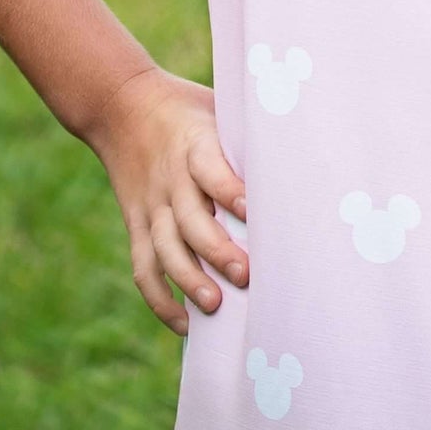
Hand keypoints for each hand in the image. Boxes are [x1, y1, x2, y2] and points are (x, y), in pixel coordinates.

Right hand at [87, 65, 248, 333]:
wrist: (121, 105)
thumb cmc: (189, 110)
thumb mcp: (220, 108)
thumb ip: (251, 136)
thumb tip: (310, 154)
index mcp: (195, 146)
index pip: (212, 172)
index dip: (232, 193)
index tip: (255, 214)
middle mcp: (171, 180)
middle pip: (190, 220)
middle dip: (217, 251)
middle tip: (246, 276)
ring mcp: (151, 205)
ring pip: (165, 248)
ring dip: (188, 279)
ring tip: (214, 306)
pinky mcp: (136, 223)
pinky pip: (143, 265)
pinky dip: (159, 297)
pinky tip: (184, 324)